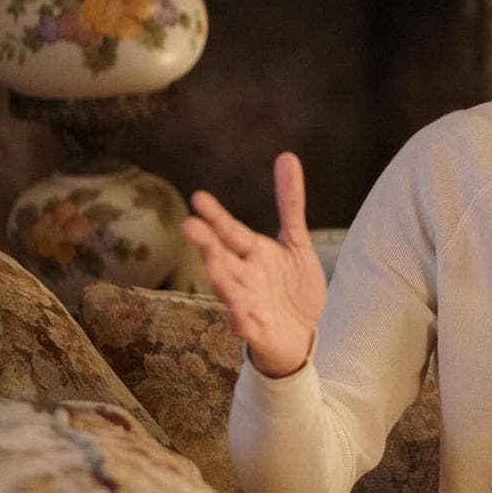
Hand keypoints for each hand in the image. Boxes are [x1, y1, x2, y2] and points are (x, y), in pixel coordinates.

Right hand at [181, 152, 326, 377]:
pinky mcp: (259, 331)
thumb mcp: (296, 242)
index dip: (216, 216)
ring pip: (229, 291)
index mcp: (252, 254)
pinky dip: (243, 322)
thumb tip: (287, 156)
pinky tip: (239, 317)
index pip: (230, 231)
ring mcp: (248, 304)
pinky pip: (248, 327)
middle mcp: (244, 277)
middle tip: (190, 226)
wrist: (301, 335)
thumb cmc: (291, 288)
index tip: (198, 197)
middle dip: (207, 244)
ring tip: (213, 265)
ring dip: (220, 278)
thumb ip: (290, 203)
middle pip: (222, 258)